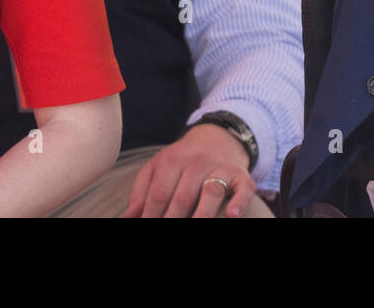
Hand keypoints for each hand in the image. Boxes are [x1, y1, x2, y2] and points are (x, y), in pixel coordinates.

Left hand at [124, 124, 256, 217]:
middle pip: (183, 199)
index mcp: (172, 160)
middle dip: (172, 221)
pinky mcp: (241, 175)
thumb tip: (129, 218)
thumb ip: (141, 192)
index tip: (148, 228)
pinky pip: (244, 189)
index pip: (158, 196)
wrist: (218, 137)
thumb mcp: (157, 167)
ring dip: (201, 217)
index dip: (151, 218)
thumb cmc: (182, 160)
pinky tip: (231, 215)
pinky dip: (239, 202)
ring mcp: (221, 168)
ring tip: (192, 228)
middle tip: (167, 236)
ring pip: (211, 193)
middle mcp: (197, 162)